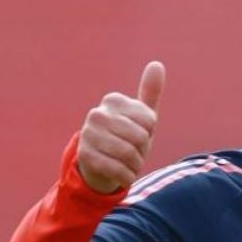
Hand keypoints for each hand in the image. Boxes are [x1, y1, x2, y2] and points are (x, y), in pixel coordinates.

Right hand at [77, 61, 165, 194]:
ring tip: (128, 164)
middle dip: (142, 151)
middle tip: (133, 152)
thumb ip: (150, 92)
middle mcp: (98, 113)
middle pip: (140, 137)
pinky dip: (126, 177)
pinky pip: (117, 169)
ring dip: (135, 165)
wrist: (101, 166)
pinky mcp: (85, 155)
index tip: (138, 134)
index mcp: (113, 100)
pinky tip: (122, 176)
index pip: (149, 121)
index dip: (149, 133)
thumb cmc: (126, 138)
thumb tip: (157, 64)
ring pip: (129, 153)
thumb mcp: (141, 117)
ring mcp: (88, 133)